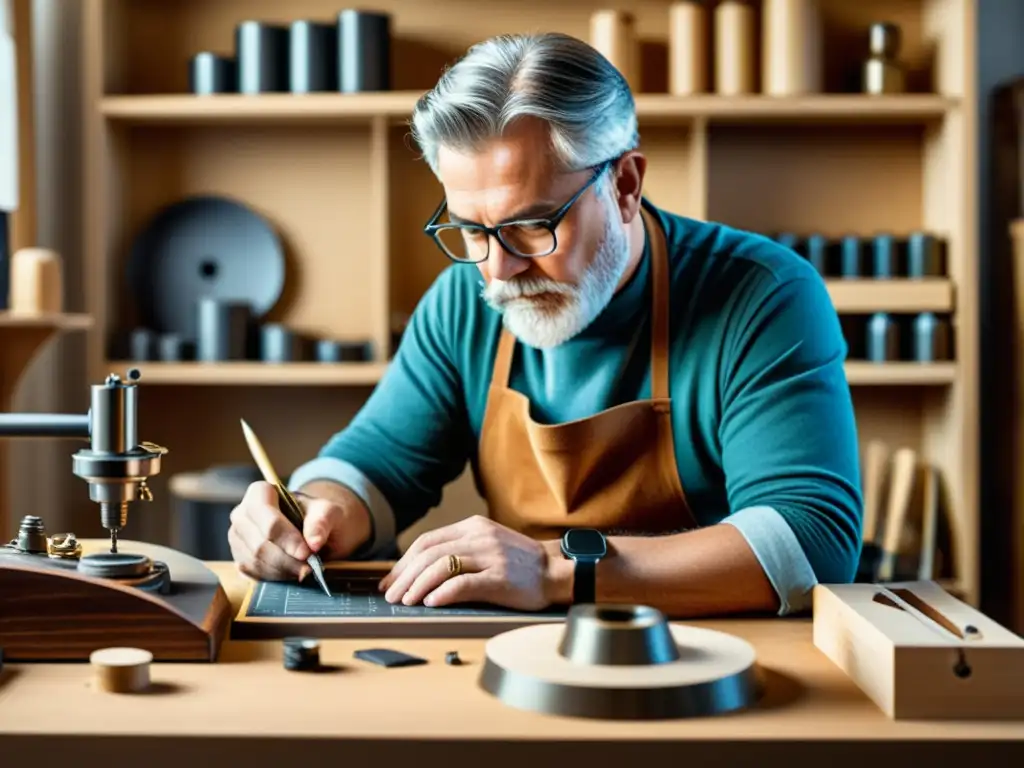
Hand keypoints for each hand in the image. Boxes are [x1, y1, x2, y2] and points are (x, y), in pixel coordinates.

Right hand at [227, 481, 369, 581]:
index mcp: (260, 493)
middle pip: (259, 543)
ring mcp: (237, 538)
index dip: (286, 538)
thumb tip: (314, 543)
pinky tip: (291, 573)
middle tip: (310, 566)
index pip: (267, 518)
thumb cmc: (318, 516)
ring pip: (255, 561)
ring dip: (283, 570)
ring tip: (304, 570)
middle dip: (287, 559)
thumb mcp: (329, 512)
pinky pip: (253, 573)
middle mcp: (242, 514)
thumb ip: (322, 521)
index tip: (306, 552)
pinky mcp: (240, 558)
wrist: (312, 530)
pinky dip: (275, 577)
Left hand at [378, 515, 558, 610]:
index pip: (427, 541)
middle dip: (404, 576)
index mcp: (473, 526)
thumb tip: (419, 572)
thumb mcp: (487, 546)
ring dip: (417, 586)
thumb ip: (458, 552)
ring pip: (441, 566)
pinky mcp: (500, 577)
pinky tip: (431, 603)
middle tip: (391, 595)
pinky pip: (463, 583)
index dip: (404, 561)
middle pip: (429, 553)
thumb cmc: (519, 564)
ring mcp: (490, 556)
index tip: (390, 580)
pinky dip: (442, 593)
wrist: (556, 572)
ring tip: (406, 602)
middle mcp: (480, 537)